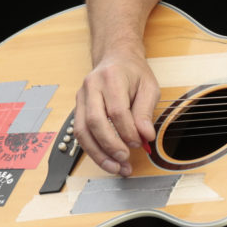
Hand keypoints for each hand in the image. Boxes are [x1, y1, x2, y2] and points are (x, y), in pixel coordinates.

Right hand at [74, 49, 159, 175]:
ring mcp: (81, 98)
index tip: (139, 143)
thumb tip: (145, 135)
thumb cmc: (133, 72)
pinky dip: (92, 149)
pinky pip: (79, 133)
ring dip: (98, 154)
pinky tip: (105, 159)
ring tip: (115, 167)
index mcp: (111, 77)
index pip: (116, 110)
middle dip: (110, 145)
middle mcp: (91, 87)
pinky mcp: (77, 108)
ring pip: (82, 131)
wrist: (116, 58)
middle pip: (94, 121)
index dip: (127, 131)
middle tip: (124, 160)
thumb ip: (146, 111)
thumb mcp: (149, 87)